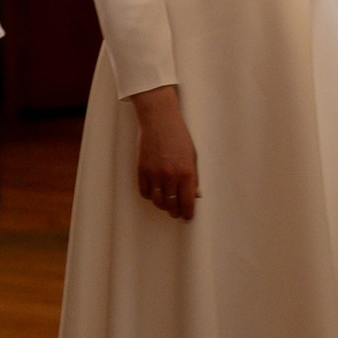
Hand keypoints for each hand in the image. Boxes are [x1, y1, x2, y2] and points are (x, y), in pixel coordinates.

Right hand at [132, 86, 198, 220]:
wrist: (160, 120)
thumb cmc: (179, 136)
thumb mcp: (192, 156)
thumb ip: (194, 178)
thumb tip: (195, 196)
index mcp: (186, 173)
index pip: (187, 202)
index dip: (187, 214)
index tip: (187, 217)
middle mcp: (170, 176)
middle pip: (171, 205)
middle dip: (175, 212)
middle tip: (177, 212)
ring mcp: (155, 174)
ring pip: (157, 201)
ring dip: (162, 206)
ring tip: (166, 203)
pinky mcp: (142, 170)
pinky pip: (144, 192)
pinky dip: (149, 196)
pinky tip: (154, 193)